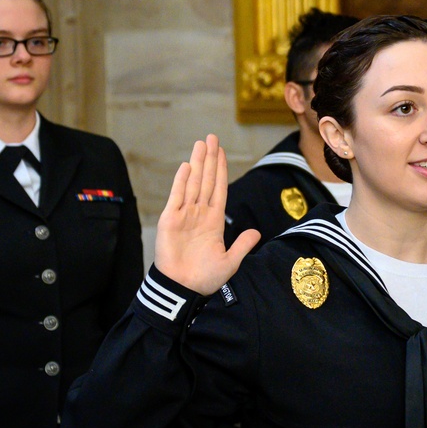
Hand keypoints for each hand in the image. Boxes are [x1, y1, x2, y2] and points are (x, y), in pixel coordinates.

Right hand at [155, 135, 259, 294]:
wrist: (183, 289)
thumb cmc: (204, 279)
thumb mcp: (230, 262)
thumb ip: (242, 245)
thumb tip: (256, 232)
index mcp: (214, 221)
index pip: (219, 189)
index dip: (221, 170)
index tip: (222, 152)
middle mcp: (199, 214)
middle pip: (206, 180)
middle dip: (210, 159)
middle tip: (212, 137)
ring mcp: (184, 215)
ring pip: (193, 183)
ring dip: (197, 163)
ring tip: (201, 143)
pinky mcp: (170, 220)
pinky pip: (177, 197)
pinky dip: (182, 181)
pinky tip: (187, 166)